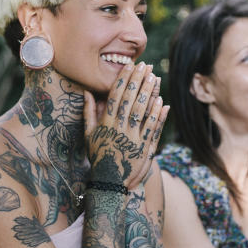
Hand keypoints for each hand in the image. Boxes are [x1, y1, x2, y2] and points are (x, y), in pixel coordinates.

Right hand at [83, 62, 167, 189]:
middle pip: (129, 99)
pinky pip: (151, 127)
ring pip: (141, 111)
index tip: (130, 66)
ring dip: (148, 93)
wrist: (108, 181)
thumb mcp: (88, 134)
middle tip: (145, 66)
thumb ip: (88, 112)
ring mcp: (131, 138)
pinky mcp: (143, 147)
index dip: (124, 79)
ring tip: (154, 77)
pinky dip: (157, 114)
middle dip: (137, 80)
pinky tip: (161, 101)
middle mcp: (118, 128)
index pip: (115, 95)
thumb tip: (86, 92)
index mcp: (105, 123)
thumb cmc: (98, 155)